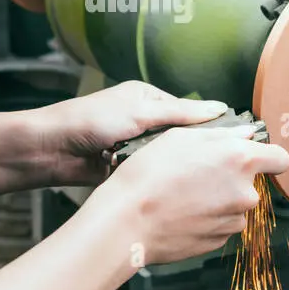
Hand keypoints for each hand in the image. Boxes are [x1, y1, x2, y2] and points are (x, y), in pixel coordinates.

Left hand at [35, 80, 231, 185]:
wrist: (50, 149)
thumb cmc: (90, 120)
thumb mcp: (140, 111)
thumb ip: (180, 113)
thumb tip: (220, 109)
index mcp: (149, 99)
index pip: (190, 113)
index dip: (211, 128)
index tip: (238, 142)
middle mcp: (144, 121)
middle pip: (181, 139)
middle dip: (194, 152)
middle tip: (223, 167)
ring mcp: (135, 147)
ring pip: (167, 160)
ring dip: (173, 167)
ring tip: (202, 181)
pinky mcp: (126, 169)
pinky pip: (151, 174)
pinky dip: (157, 179)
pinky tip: (174, 189)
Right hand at [89, 125, 288, 266]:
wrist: (127, 221)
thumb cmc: (149, 173)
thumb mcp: (180, 137)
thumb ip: (222, 134)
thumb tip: (248, 135)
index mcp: (240, 160)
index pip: (281, 158)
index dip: (269, 156)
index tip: (254, 157)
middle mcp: (245, 193)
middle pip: (251, 183)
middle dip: (231, 178)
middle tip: (196, 173)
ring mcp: (233, 221)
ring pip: (235, 205)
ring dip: (218, 200)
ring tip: (183, 194)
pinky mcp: (219, 241)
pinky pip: (220, 224)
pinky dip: (207, 218)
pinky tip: (180, 212)